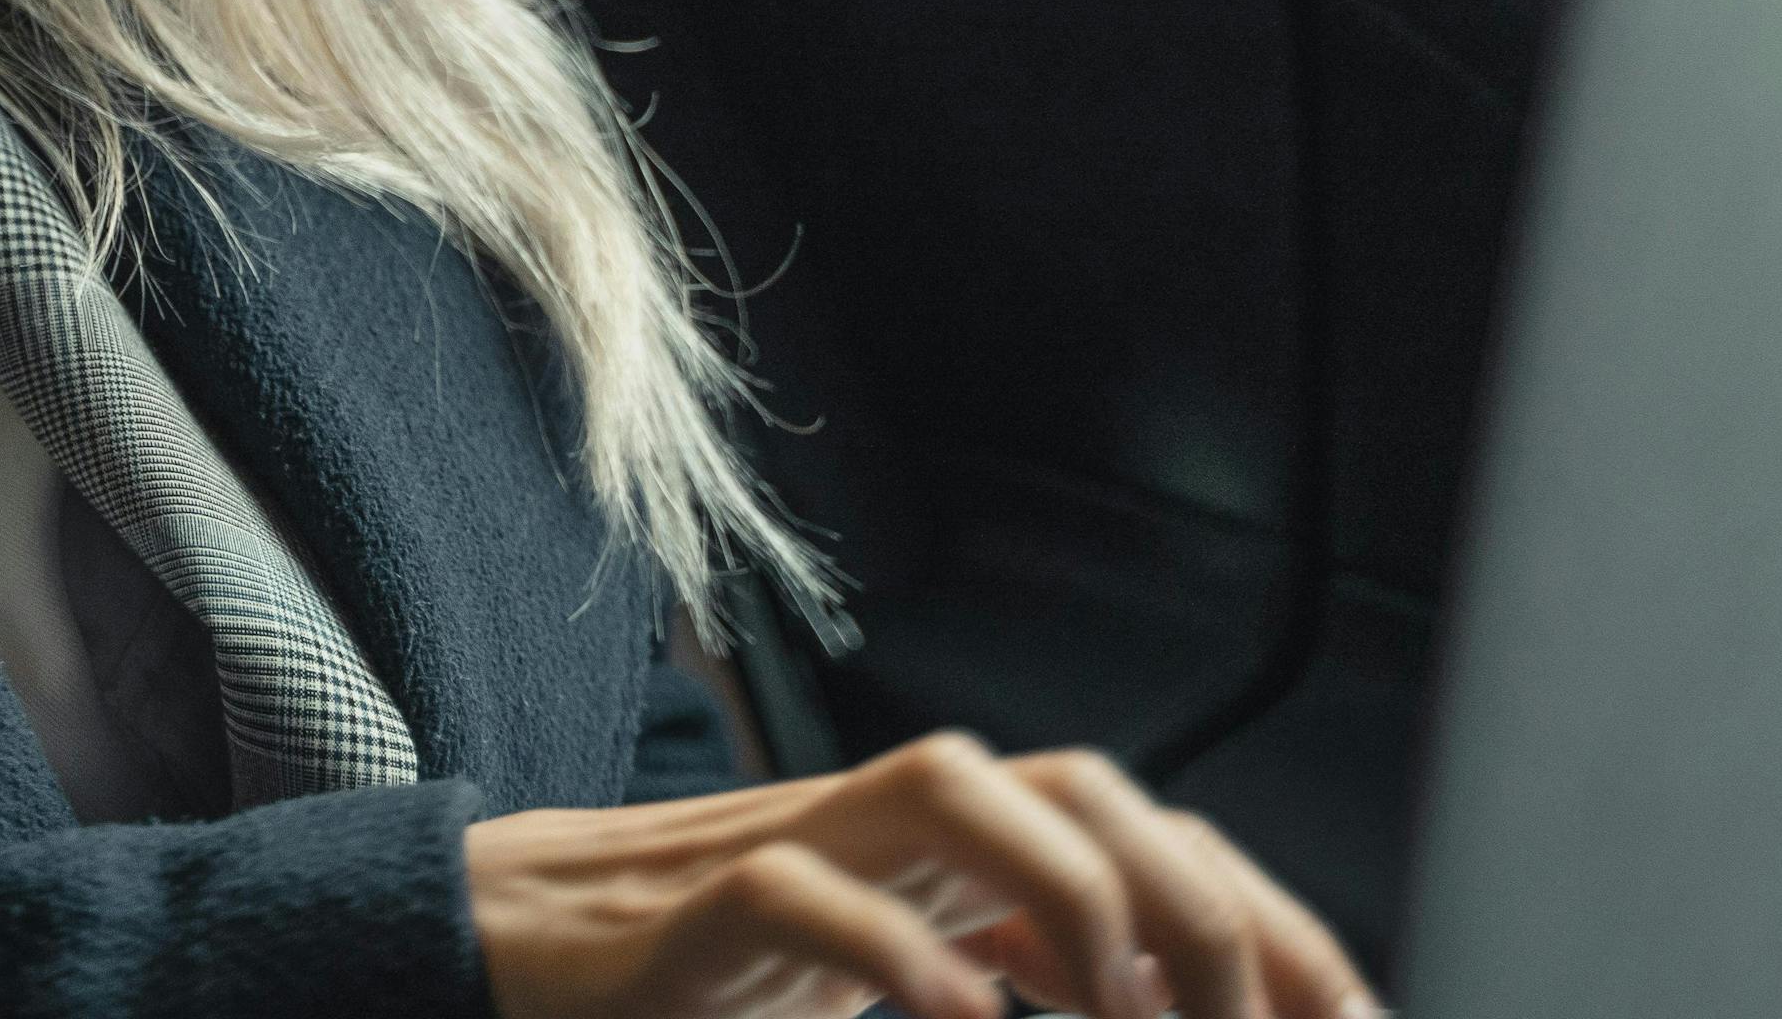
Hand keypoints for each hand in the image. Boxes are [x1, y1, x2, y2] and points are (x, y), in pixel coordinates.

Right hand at [462, 728, 1383, 1018]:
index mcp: (955, 854)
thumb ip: (1018, 977)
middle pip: (1079, 785)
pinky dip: (894, 950)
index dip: (1269, 925)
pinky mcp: (694, 906)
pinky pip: (802, 886)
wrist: (512, 946)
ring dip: (1069, 892)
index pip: (1147, 837)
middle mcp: (893, 828)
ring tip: (1123, 1012)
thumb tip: (1173, 1004)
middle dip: (1193, 903)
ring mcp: (795, 846)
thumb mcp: (903, 974)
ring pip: (953, 785)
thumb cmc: (712, 975)